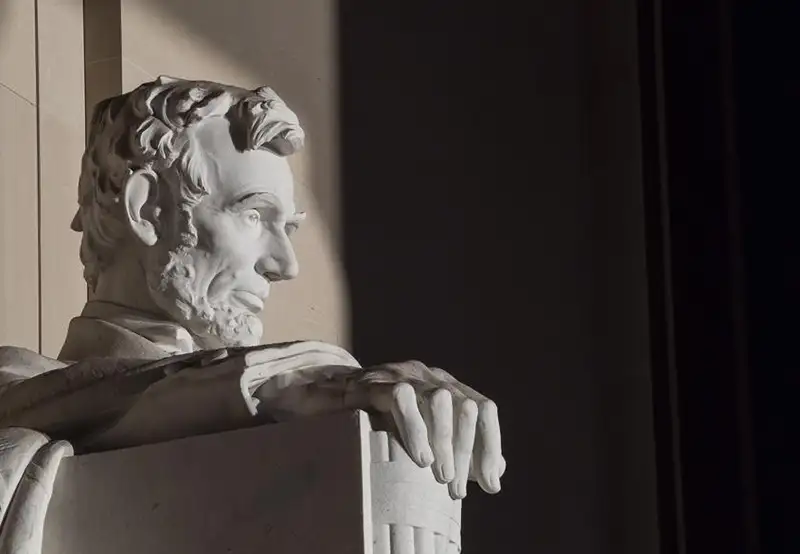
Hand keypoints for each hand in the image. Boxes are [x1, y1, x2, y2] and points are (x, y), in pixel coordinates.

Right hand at [347, 360, 505, 499]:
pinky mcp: (378, 382)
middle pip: (466, 406)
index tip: (490, 484)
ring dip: (445, 443)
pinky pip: (403, 401)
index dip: (490, 445)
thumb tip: (497, 470)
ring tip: (441, 476)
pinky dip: (416, 431)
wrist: (330, 401)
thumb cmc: (381, 421)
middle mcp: (431, 376)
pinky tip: (420, 458)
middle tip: (457, 489)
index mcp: (448, 386)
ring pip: (441, 400)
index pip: (484, 408)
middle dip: (467, 452)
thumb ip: (461, 449)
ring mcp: (405, 375)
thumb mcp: (424, 435)